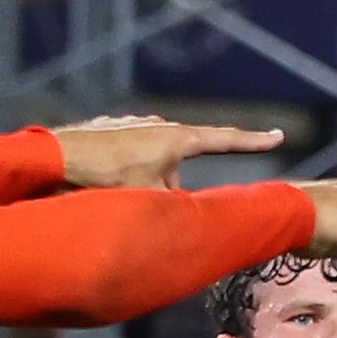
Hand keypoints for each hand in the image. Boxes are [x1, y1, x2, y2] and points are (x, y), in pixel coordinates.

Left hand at [53, 115, 286, 190]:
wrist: (58, 158)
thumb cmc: (107, 179)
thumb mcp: (149, 198)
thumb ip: (175, 205)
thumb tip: (187, 213)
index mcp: (178, 139)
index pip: (226, 140)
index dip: (254, 142)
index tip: (278, 136)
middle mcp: (161, 125)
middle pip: (183, 159)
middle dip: (170, 183)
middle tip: (147, 197)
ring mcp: (137, 123)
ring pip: (155, 160)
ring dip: (145, 179)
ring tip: (116, 190)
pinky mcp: (116, 128)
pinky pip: (131, 154)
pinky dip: (124, 170)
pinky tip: (103, 178)